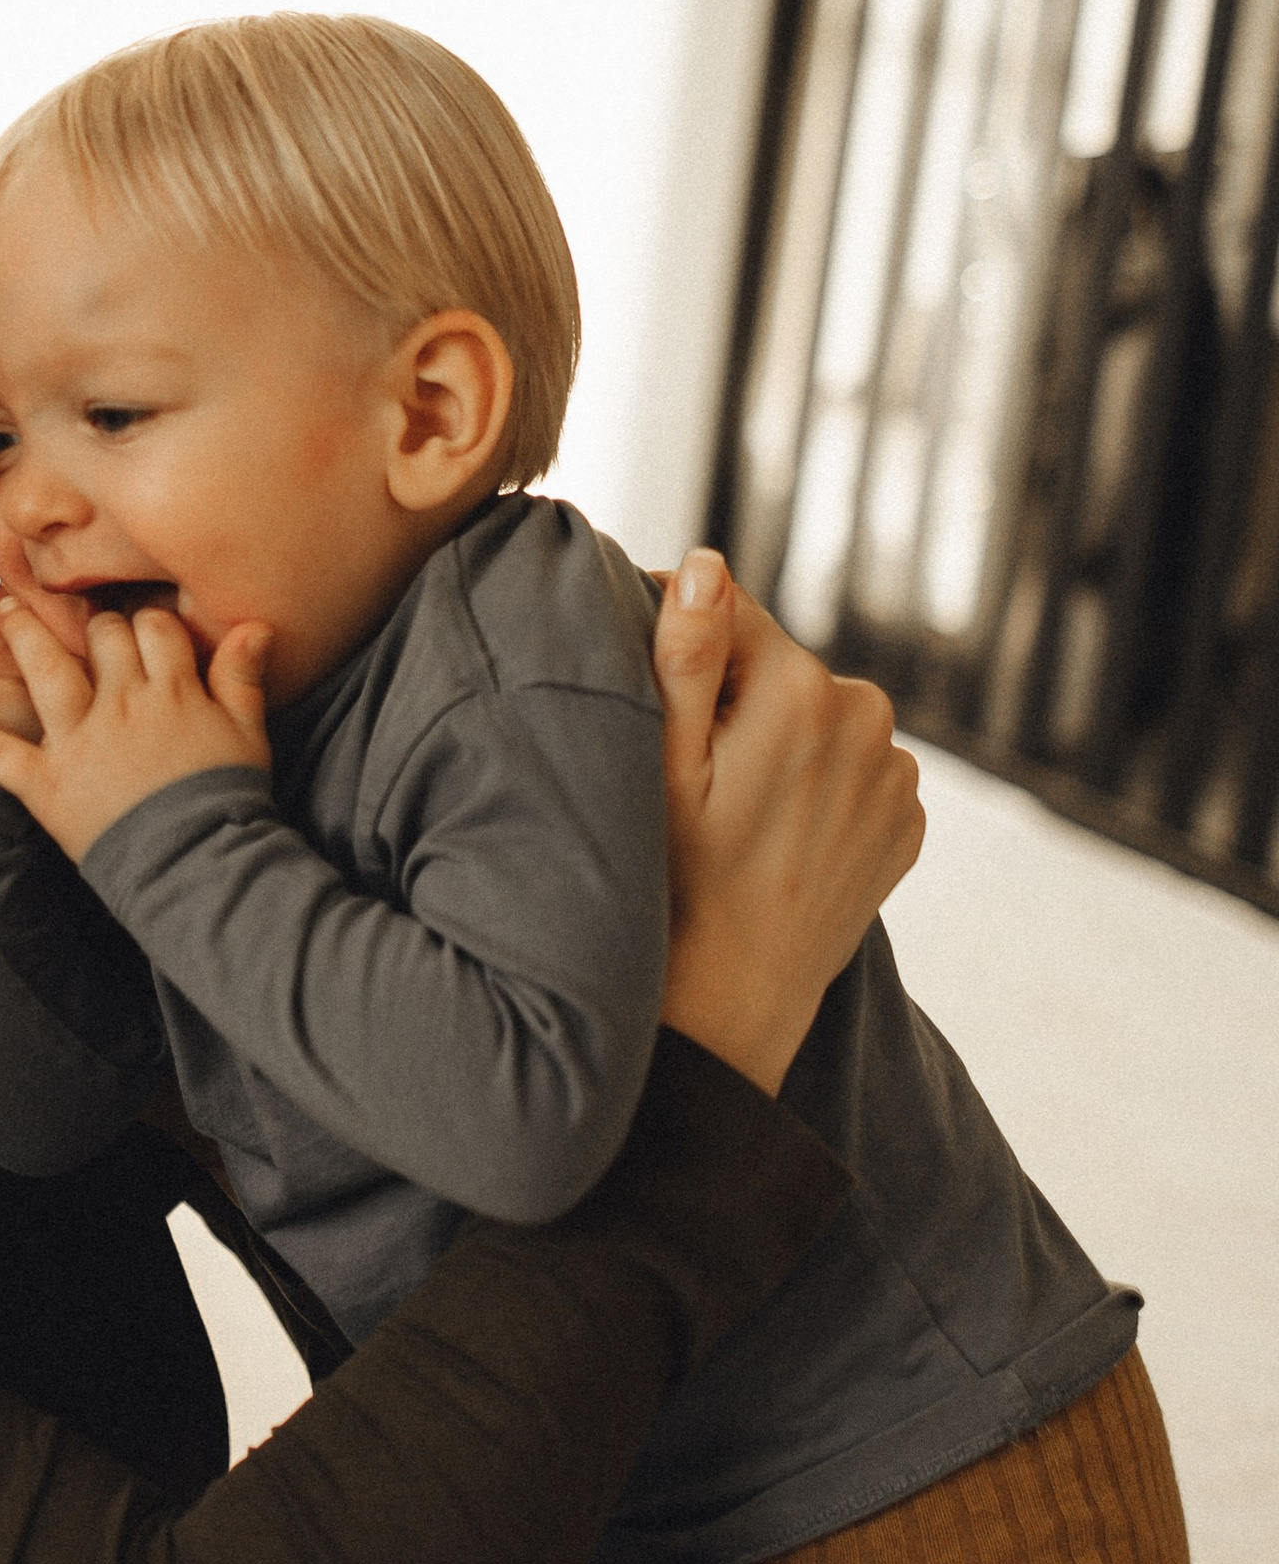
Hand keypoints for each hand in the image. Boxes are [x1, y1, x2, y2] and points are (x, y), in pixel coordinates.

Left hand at [0, 593, 271, 856]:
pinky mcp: (46, 782)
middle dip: (92, 623)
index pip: (154, 627)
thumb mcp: (247, 734)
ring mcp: (79, 741)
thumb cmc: (226, 800)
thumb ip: (242, 676)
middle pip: (102, 638)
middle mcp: (121, 704)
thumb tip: (254, 624)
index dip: (148, 621)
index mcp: (171, 690)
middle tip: (77, 617)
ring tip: (3, 610)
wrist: (197, 863)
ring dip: (22, 635)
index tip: (142, 625)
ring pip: (46, 670)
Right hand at [652, 549, 922, 1091]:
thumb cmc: (676, 882)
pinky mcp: (908, 820)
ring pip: (819, 721)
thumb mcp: (662, 762)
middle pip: (782, 670)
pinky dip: (818, 791)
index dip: (683, 648)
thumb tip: (708, 561)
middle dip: (738, 703)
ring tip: (738, 818)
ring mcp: (899, 775)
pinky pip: (853, 774)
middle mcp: (871, 717)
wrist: (735, 1002)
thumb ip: (688, 650)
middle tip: (694, 780)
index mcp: (805, 689)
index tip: (656, 708)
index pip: (733, 614)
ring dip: (781, 746)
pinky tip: (779, 840)